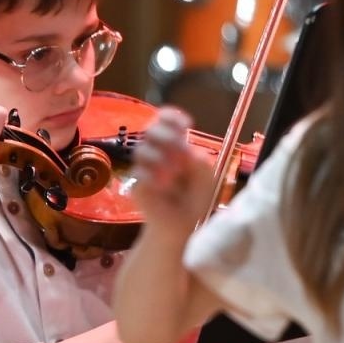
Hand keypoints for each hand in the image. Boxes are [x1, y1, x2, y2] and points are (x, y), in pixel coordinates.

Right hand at [127, 106, 216, 234]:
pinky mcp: (136, 186)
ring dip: (160, 157)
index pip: (164, 120)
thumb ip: (201, 163)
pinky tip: (165, 186)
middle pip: (149, 129)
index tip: (187, 124)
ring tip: (175, 174)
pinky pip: (138, 174)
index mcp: (173, 144)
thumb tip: (189, 152)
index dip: (171, 117)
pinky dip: (153, 177)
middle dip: (166, 136)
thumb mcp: (207, 178)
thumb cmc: (194, 198)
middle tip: (180, 149)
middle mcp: (156, 152)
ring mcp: (143, 169)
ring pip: (141, 150)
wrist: (182, 225)